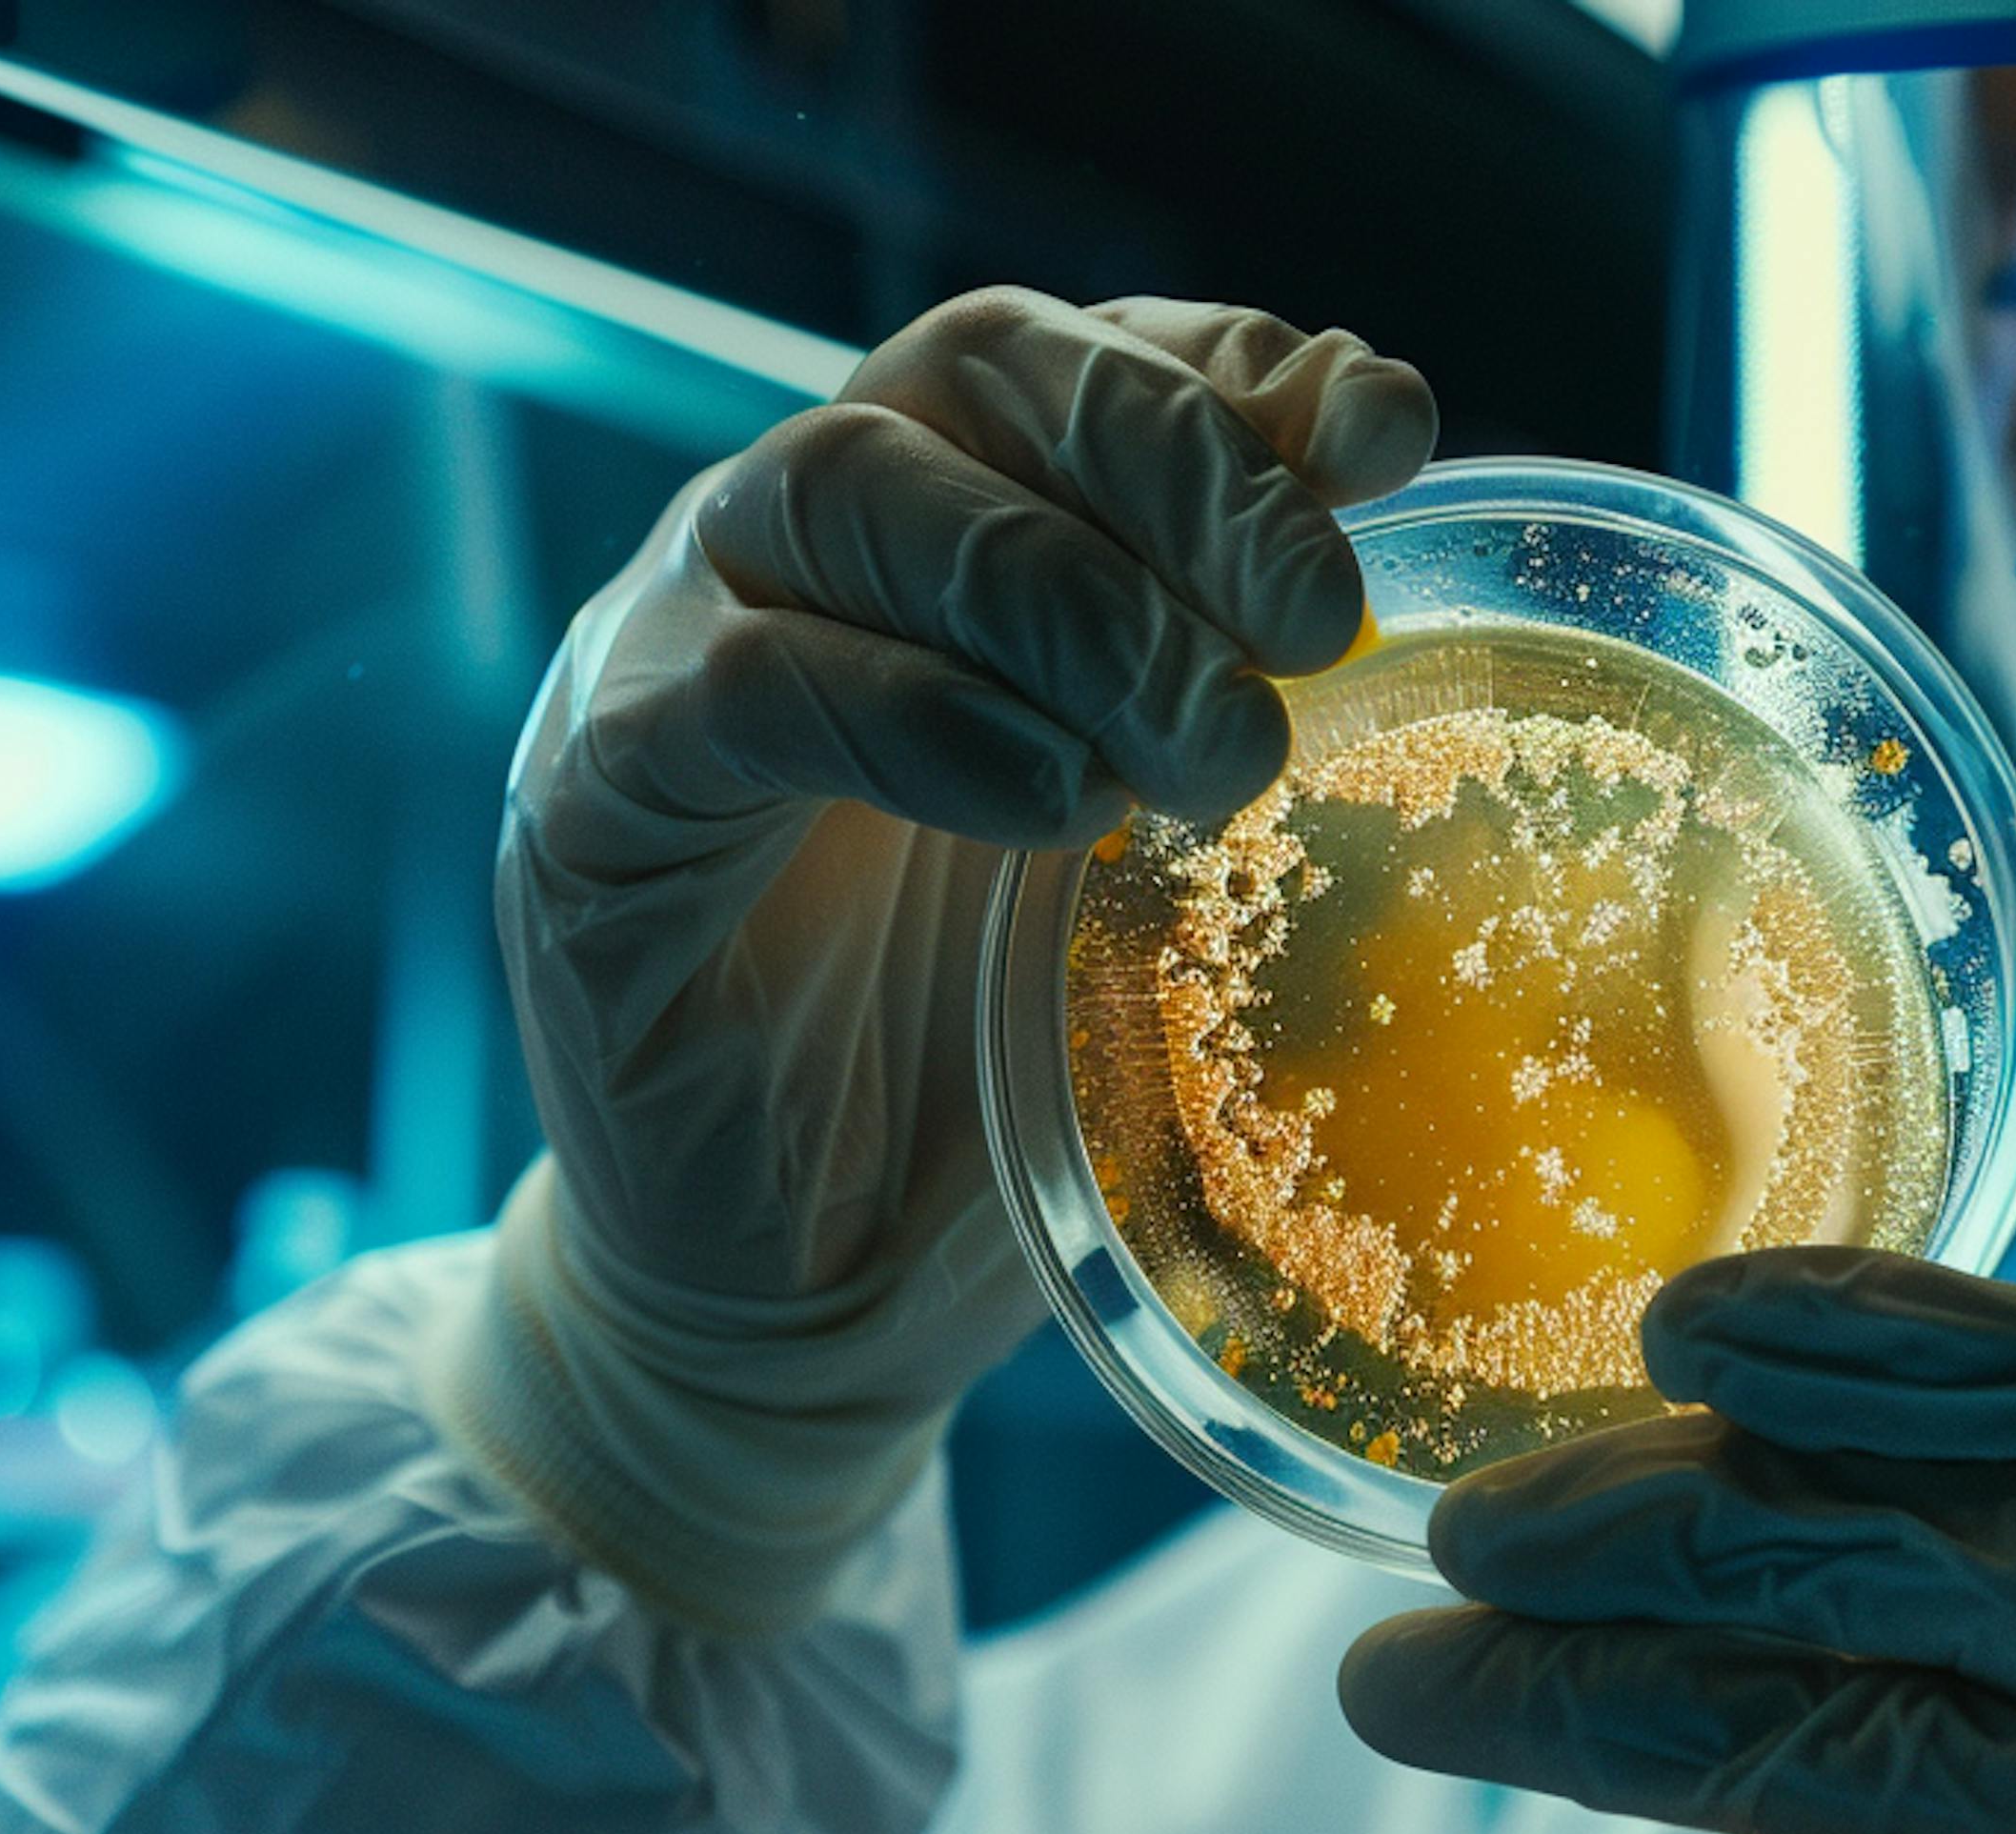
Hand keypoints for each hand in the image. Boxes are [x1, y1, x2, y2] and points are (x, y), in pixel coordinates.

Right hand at [441, 290, 1436, 1635]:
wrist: (812, 1295)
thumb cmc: (1004, 1069)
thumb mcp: (1166, 877)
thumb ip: (1248, 725)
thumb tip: (1421, 618)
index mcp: (951, 531)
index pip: (1086, 355)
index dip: (1239, 368)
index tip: (1385, 438)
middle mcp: (802, 549)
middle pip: (972, 368)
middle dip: (1179, 472)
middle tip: (1318, 630)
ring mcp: (673, 651)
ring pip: (845, 488)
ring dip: (1064, 597)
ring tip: (1204, 759)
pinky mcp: (594, 801)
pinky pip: (739, 692)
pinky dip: (918, 723)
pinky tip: (1046, 812)